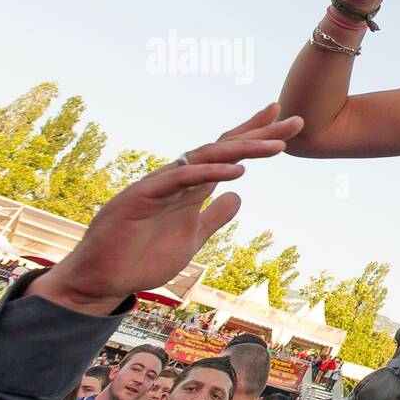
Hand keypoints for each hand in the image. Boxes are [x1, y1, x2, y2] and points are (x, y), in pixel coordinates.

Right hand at [26, 104, 302, 316]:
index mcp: (192, 187)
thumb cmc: (143, 257)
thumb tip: (237, 197)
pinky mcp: (142, 197)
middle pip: (224, 148)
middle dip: (260, 134)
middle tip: (294, 121)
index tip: (285, 121)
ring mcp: (160, 185)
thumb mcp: (193, 237)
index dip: (255, 136)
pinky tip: (237, 171)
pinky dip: (209, 173)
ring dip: (243, 150)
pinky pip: (180, 179)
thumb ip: (214, 216)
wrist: (104, 279)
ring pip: (206, 158)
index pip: (228, 153)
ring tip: (276, 147)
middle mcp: (179, 179)